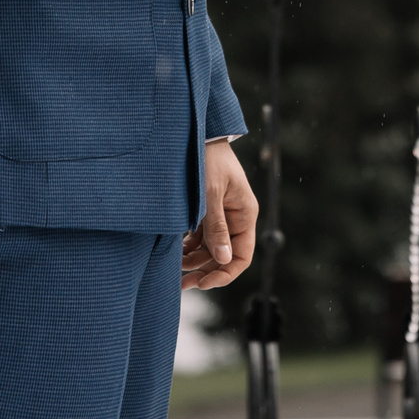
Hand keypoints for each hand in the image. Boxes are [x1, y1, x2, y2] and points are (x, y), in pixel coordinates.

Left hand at [181, 139, 258, 290]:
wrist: (196, 133)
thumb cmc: (207, 159)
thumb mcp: (210, 193)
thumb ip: (216, 226)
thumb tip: (223, 259)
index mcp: (244, 214)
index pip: (242, 256)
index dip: (225, 273)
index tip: (204, 283)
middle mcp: (235, 218)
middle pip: (224, 256)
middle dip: (205, 272)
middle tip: (182, 285)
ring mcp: (220, 215)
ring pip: (210, 249)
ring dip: (194, 262)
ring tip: (174, 272)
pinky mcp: (206, 211)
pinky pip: (200, 238)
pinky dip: (188, 248)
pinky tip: (175, 254)